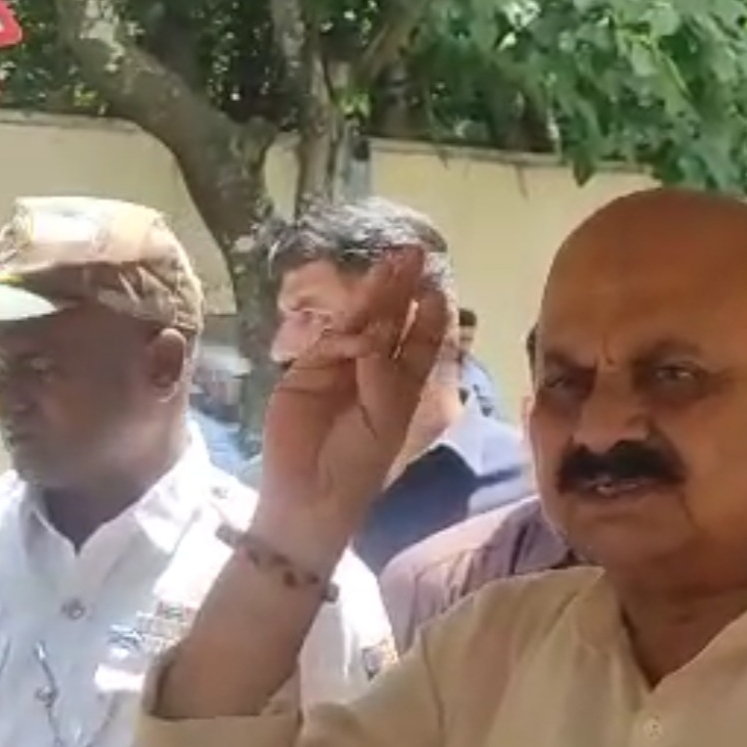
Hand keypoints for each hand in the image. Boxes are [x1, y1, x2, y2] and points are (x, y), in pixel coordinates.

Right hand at [254, 247, 451, 563]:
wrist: (309, 492)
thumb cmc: (358, 464)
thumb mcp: (384, 421)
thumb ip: (384, 375)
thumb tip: (379, 331)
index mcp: (404, 384)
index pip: (422, 340)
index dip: (430, 313)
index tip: (438, 286)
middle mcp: (374, 367)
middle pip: (391, 321)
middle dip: (402, 289)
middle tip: (414, 254)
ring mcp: (340, 364)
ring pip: (359, 322)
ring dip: (374, 294)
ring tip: (390, 264)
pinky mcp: (308, 367)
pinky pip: (328, 338)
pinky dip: (344, 329)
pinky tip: (360, 320)